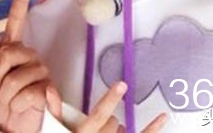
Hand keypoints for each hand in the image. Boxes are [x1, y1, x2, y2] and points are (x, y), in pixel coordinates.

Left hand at [0, 0, 50, 131]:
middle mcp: (27, 57)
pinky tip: (20, 107)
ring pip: (17, 77)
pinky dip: (18, 105)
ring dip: (5, 96)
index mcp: (9, 50)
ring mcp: (40, 72)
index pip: (17, 20)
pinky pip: (29, 93)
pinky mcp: (48, 91)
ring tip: (7, 102)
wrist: (3, 129)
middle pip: (8, 53)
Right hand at [47, 82, 166, 132]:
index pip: (98, 116)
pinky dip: (153, 129)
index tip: (121, 85)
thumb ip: (54, 113)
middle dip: (109, 123)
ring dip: (120, 130)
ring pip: (124, 132)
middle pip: (111, 124)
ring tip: (117, 130)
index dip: (110, 99)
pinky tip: (162, 119)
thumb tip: (50, 90)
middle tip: (105, 127)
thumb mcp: (56, 132)